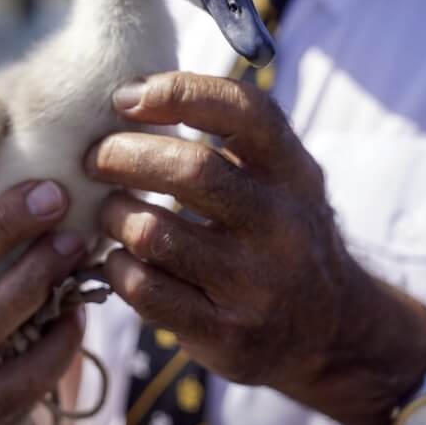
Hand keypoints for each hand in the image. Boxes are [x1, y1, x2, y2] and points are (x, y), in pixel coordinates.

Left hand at [87, 72, 425, 424]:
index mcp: (293, 171)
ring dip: (114, 214)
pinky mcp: (226, 332)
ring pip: (155, 233)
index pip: (243, 109)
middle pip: (190, 170)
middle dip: (124, 155)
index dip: (178, 92)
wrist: (330, 328)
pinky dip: (117, 266)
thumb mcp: (283, 176)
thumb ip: (233, 135)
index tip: (126, 97)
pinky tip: (119, 256)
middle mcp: (281, 223)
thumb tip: (134, 95)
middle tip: (96, 157)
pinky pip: (146, 290)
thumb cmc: (283, 231)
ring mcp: (255, 282)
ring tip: (109, 209)